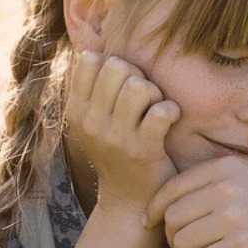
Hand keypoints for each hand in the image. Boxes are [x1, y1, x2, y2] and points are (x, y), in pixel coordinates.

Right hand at [65, 50, 180, 212]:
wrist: (129, 201)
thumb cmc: (117, 151)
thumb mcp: (94, 120)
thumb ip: (92, 86)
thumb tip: (93, 46)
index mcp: (76, 110)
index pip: (89, 60)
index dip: (112, 63)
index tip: (121, 84)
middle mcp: (91, 123)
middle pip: (118, 67)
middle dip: (137, 76)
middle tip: (144, 98)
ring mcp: (116, 138)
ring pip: (139, 86)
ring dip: (154, 93)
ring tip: (155, 108)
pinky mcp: (144, 150)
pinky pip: (162, 111)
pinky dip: (171, 111)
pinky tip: (169, 120)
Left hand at [144, 155, 247, 247]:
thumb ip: (218, 181)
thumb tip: (177, 200)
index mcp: (225, 167)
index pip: (172, 188)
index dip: (154, 208)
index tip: (150, 223)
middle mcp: (226, 188)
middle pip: (172, 217)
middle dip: (169, 236)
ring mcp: (234, 216)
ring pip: (181, 241)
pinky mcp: (241, 245)